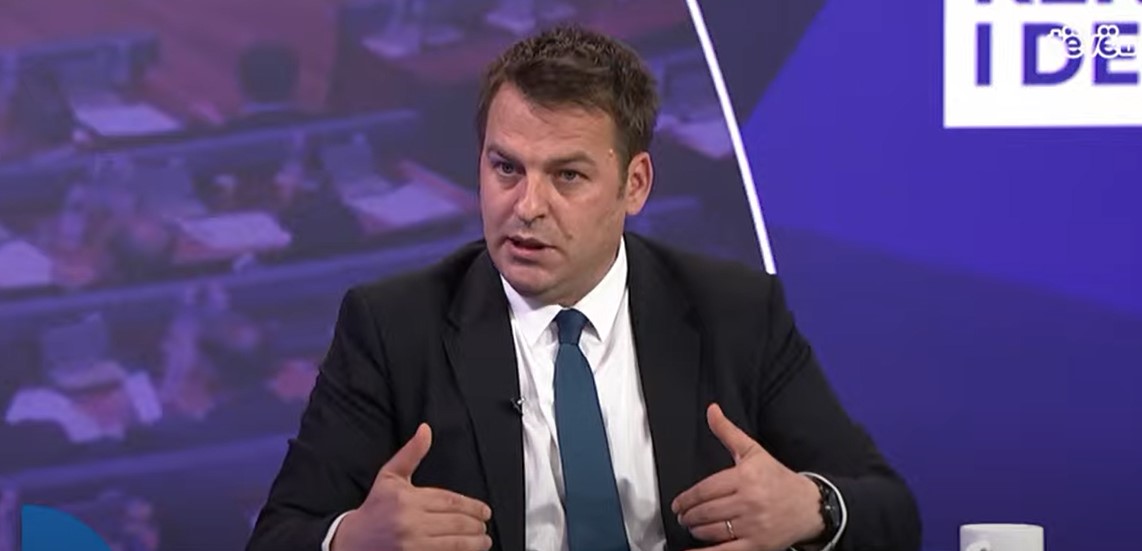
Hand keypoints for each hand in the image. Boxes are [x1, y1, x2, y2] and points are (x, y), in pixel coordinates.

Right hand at [331, 424, 493, 550]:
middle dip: (476, 524)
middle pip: (456, 522)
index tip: (485, 511)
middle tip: (485, 524)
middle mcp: (410, 521)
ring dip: (474, 542)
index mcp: (407, 499)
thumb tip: (425, 430)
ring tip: (484, 540)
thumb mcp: (390, 477)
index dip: (472, 506)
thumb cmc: (375, 509)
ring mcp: (412, 544)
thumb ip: (411, 453)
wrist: (351, 541)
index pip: (450, 501)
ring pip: (454, 542)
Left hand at [671, 404, 822, 550]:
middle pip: (706, 512)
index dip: (686, 499)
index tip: (677, 504)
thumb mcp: (754, 451)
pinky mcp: (758, 545)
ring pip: (712, 531)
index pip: (705, 490)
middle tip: (683, 517)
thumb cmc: (778, 479)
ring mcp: (753, 526)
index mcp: (745, 478)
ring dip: (696, 531)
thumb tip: (711, 410)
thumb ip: (728, 432)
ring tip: (693, 527)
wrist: (809, 506)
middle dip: (688, 516)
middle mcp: (748, 502)